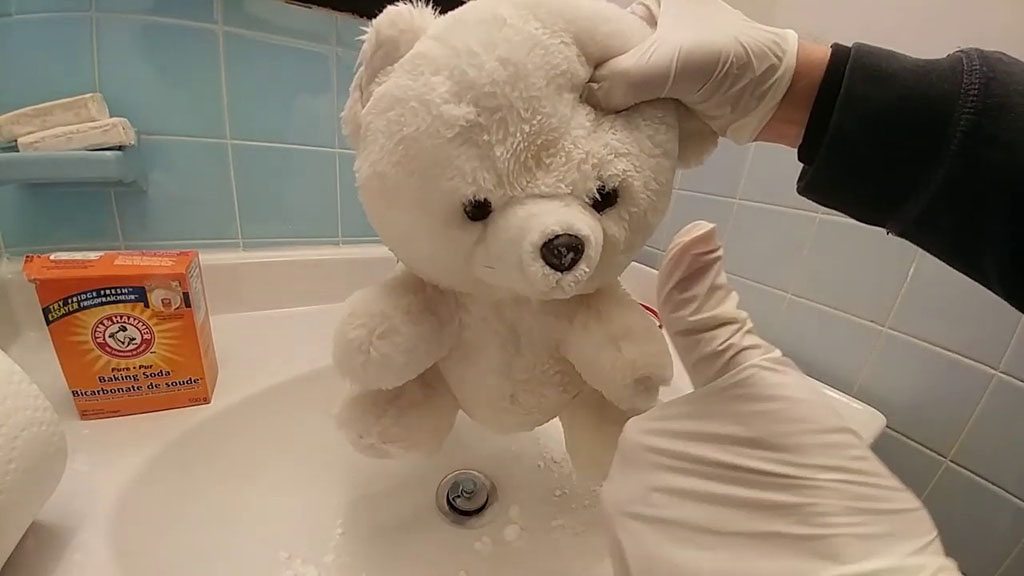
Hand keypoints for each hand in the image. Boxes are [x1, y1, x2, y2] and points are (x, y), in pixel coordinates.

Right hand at [586, 0, 799, 143]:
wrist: (774, 97)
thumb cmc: (724, 60)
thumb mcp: (665, 63)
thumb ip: (618, 79)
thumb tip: (584, 101)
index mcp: (653, 3)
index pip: (601, 26)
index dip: (584, 51)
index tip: (568, 77)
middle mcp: (651, 30)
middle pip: (607, 59)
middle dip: (596, 84)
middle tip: (576, 107)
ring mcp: (659, 65)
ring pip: (619, 86)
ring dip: (611, 107)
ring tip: (591, 125)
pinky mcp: (666, 95)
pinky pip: (635, 106)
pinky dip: (628, 120)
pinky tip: (612, 133)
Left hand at [602, 221, 960, 574]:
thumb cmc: (817, 480)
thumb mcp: (763, 381)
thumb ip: (709, 314)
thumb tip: (693, 233)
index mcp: (634, 444)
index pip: (657, 425)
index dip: (709, 434)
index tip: (751, 450)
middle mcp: (618, 507)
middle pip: (663, 476)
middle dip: (707, 472)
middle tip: (765, 480)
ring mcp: (637, 557)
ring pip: (669, 520)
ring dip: (705, 515)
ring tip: (763, 519)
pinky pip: (671, 557)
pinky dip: (703, 551)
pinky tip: (750, 548)